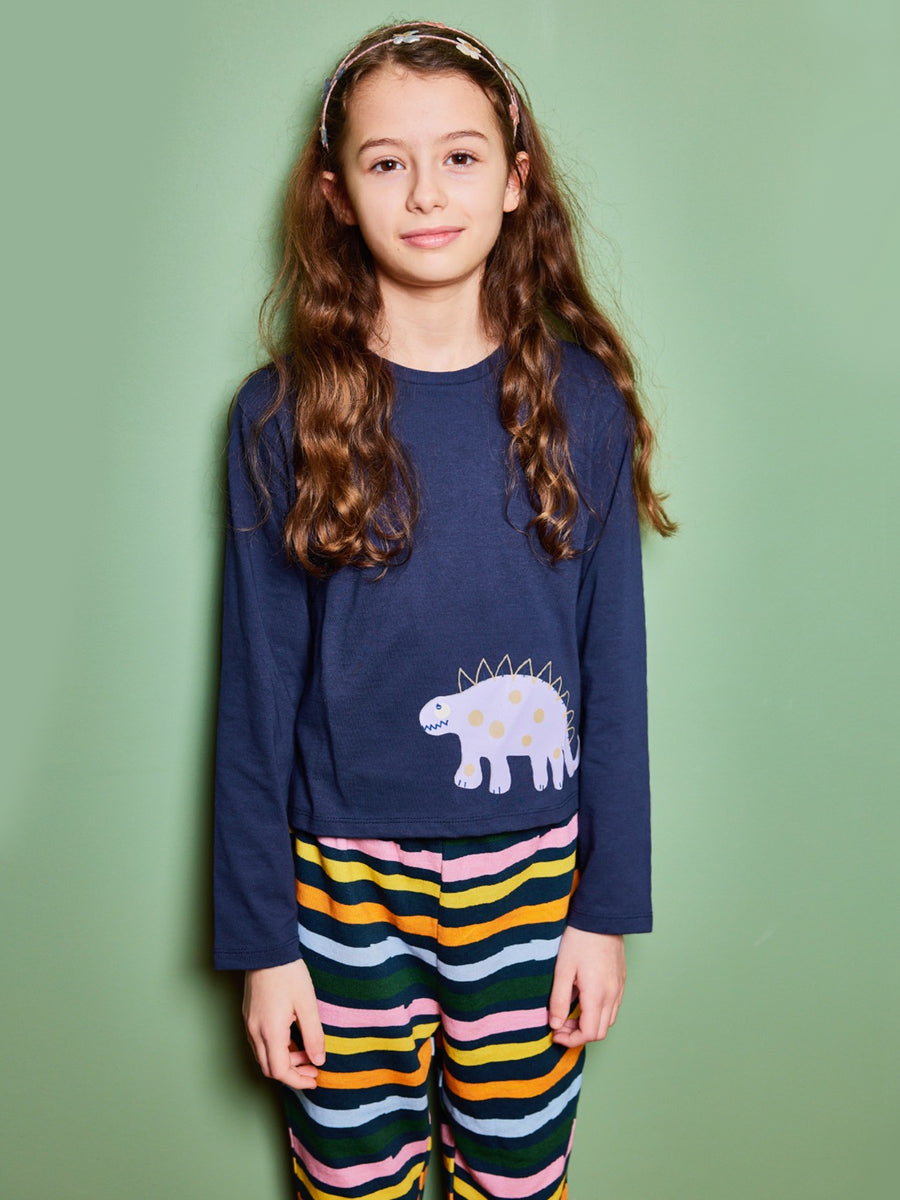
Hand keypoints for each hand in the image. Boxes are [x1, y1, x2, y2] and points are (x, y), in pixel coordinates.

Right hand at [243, 959, 324, 1087]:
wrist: (266, 949)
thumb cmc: (288, 974)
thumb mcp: (307, 1004)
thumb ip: (313, 1035)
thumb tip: (319, 1061)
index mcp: (270, 1032)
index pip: (280, 1072)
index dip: (298, 1081)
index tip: (314, 1080)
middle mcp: (255, 1032)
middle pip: (269, 1068)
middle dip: (292, 1073)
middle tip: (312, 1067)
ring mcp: (249, 1024)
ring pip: (263, 1057)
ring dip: (284, 1061)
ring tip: (305, 1052)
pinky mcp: (249, 1016)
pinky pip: (260, 1044)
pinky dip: (276, 1049)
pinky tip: (291, 1040)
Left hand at [548, 927, 625, 1046]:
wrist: (601, 917)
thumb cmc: (580, 940)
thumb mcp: (563, 969)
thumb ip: (558, 999)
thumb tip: (555, 1025)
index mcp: (597, 995)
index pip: (589, 1034)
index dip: (571, 1040)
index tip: (554, 1034)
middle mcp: (612, 995)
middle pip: (600, 1032)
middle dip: (578, 1035)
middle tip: (559, 1023)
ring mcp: (619, 988)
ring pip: (608, 1021)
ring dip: (589, 1024)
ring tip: (569, 1013)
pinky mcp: (621, 980)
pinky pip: (613, 1007)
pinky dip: (598, 1013)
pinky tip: (583, 1001)